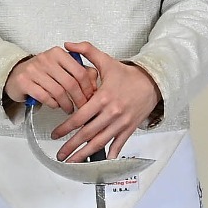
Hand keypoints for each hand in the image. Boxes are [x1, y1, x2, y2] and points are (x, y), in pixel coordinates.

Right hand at [5, 46, 97, 112]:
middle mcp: (46, 58)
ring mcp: (34, 69)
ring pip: (58, 91)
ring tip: (69, 109)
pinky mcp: (24, 81)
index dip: (88, 87)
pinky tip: (56, 105)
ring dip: (66, 104)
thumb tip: (94, 86)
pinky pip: (44, 97)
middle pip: (70, 83)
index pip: (80, 71)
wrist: (16, 74)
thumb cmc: (42, 73)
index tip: (90, 97)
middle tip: (82, 107)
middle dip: (79, 99)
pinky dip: (53, 104)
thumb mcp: (61, 68)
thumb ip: (79, 72)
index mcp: (58, 53)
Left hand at [50, 42, 160, 160]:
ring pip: (100, 142)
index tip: (55, 135)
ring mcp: (121, 123)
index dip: (65, 128)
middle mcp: (112, 113)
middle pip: (88, 133)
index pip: (80, 117)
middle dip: (72, 146)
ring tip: (73, 162)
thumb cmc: (127, 74)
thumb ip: (86, 51)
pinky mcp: (129, 128)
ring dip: (85, 154)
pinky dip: (110, 154)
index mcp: (103, 97)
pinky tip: (99, 163)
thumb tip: (67, 44)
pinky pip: (118, 144)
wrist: (152, 82)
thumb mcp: (106, 60)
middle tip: (59, 155)